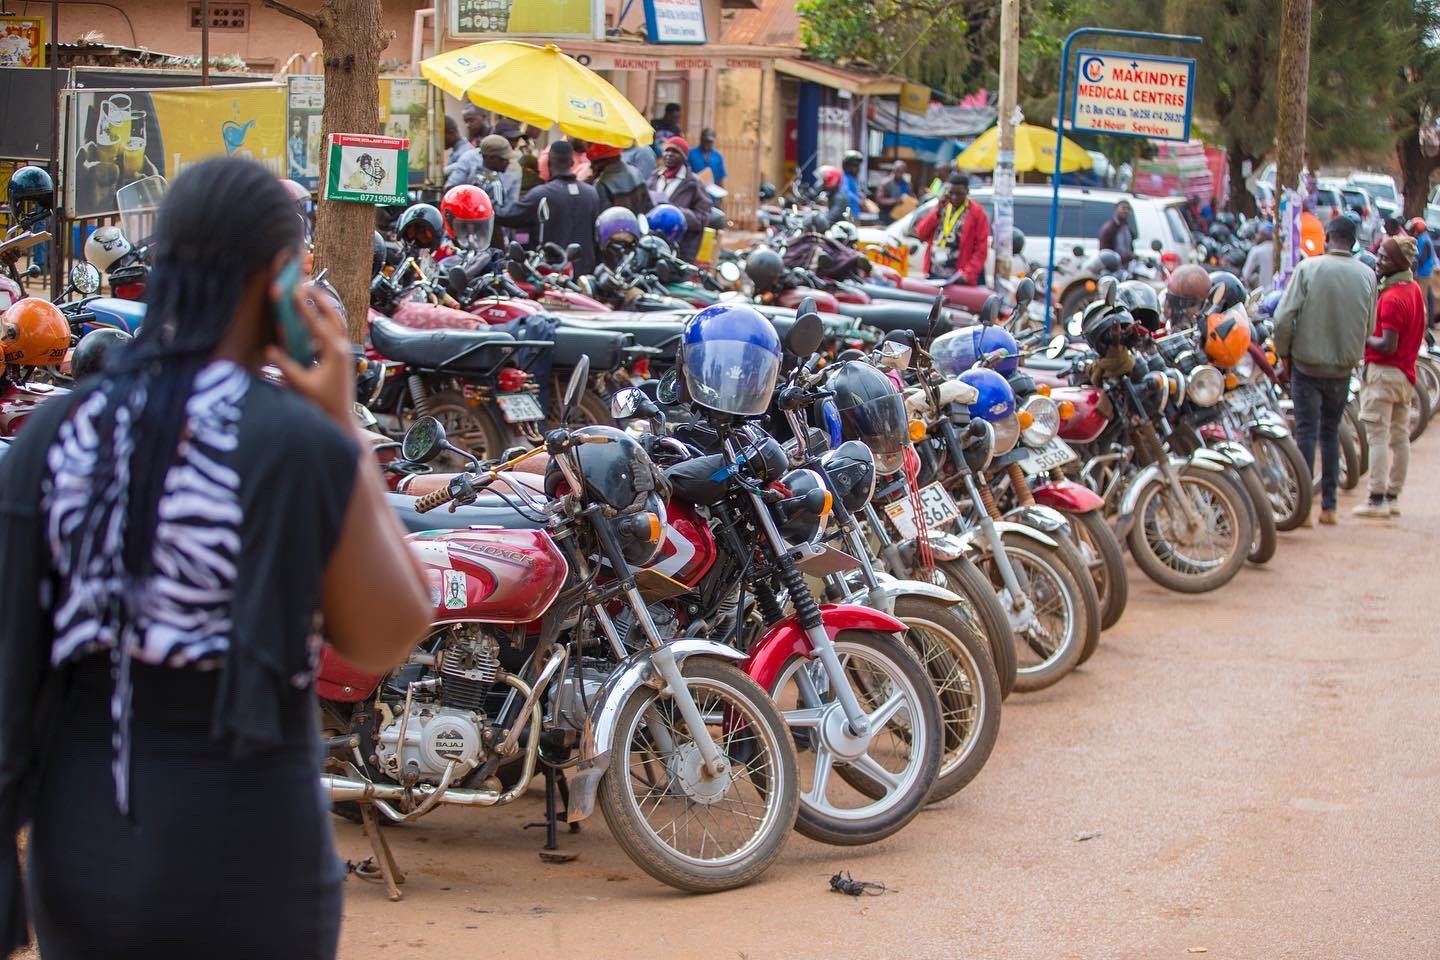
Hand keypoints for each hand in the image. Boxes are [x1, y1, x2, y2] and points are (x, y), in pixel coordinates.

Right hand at [266, 282, 355, 426]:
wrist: (341, 419)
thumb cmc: (323, 404)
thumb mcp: (301, 385)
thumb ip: (286, 366)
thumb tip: (269, 349)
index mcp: (335, 352)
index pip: (318, 323)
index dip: (304, 306)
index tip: (295, 290)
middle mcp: (343, 349)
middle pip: (334, 316)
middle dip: (320, 299)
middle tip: (306, 283)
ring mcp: (344, 353)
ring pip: (337, 323)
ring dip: (324, 308)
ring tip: (311, 294)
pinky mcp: (341, 358)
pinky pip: (333, 334)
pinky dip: (324, 322)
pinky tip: (312, 320)